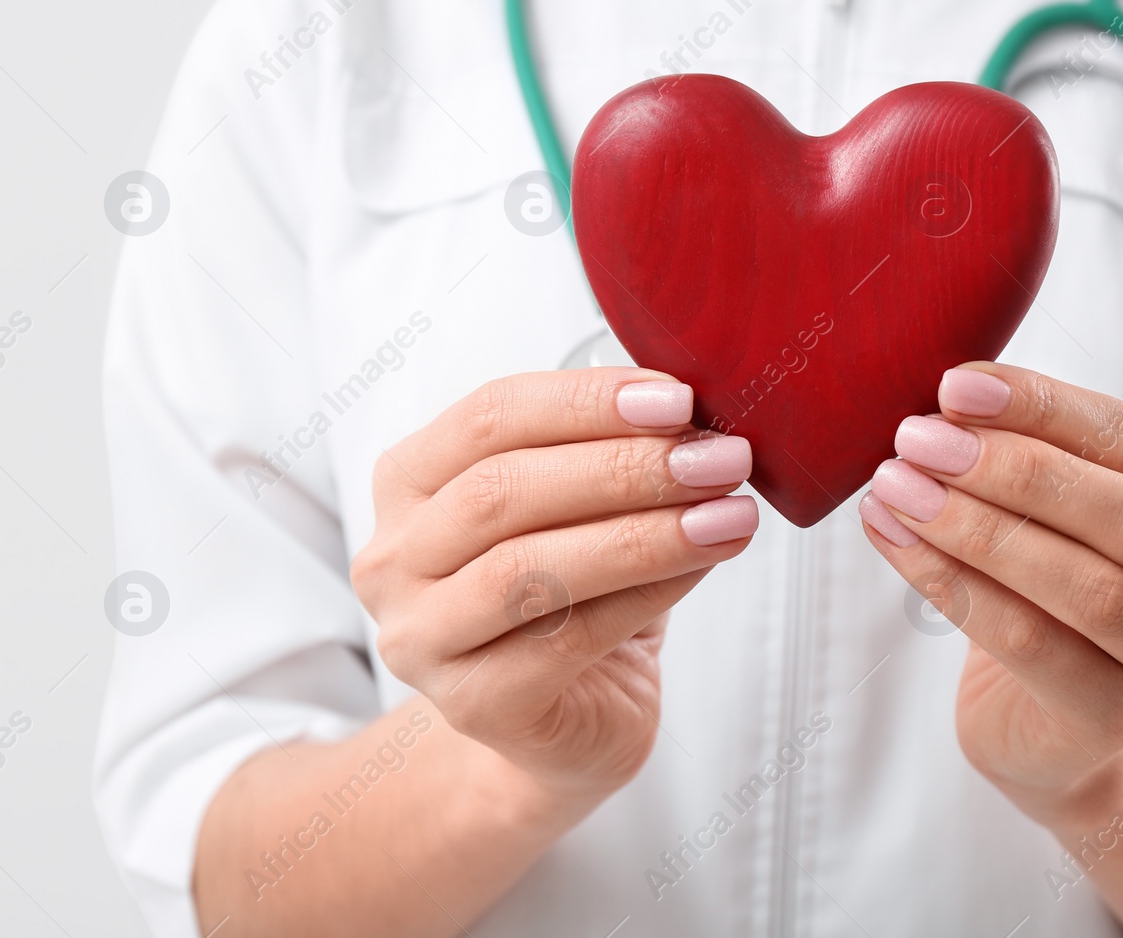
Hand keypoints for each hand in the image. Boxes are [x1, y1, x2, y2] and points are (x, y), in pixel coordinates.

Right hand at [352, 367, 757, 804]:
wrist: (567, 724)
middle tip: (717, 457)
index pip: (489, 416)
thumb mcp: (579, 508)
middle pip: (502, 489)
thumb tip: (688, 407)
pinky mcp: (473, 705)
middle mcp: (394, 559)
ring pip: (528, 567)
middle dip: (623, 466)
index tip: (677, 398)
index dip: (585, 401)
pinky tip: (704, 563)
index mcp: (408, 482)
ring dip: (643, 532)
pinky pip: (568, 637)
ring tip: (728, 512)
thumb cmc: (575, 598)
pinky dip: (648, 591)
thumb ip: (605, 451)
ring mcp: (421, 639)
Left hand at [857, 363, 1122, 822]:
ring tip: (898, 487)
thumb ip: (1040, 458)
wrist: (1055, 731)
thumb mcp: (1067, 517)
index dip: (1049, 407)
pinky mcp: (1119, 722)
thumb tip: (952, 402)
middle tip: (919, 440)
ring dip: (977, 527)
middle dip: (1017, 470)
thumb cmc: (1059, 600)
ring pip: (1090, 587)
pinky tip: (897, 543)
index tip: (958, 386)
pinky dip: (953, 584)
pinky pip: (1030, 643)